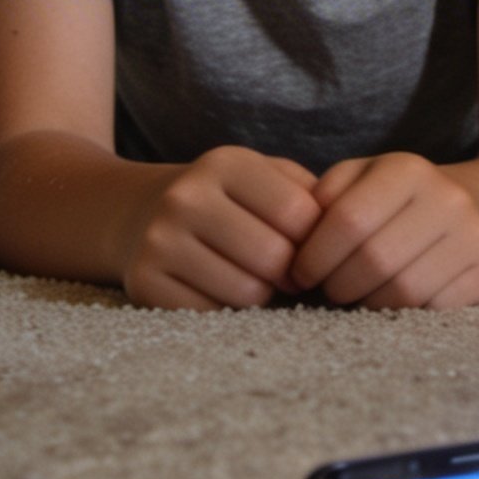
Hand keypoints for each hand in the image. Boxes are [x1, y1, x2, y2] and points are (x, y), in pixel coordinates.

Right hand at [118, 148, 321, 310]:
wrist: (139, 213)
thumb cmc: (225, 200)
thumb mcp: (262, 175)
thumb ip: (307, 192)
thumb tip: (340, 229)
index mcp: (224, 163)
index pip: (298, 213)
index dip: (313, 238)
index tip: (305, 245)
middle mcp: (186, 197)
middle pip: (273, 257)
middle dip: (290, 271)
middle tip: (285, 272)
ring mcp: (160, 240)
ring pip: (247, 292)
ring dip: (263, 294)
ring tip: (254, 278)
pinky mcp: (144, 282)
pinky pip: (214, 315)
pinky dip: (228, 311)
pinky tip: (221, 289)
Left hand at [291, 154, 478, 309]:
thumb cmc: (398, 202)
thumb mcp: (361, 180)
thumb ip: (324, 196)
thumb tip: (299, 236)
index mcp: (408, 169)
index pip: (348, 220)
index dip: (313, 255)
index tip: (299, 273)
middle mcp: (448, 199)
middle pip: (374, 260)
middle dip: (336, 285)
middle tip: (328, 290)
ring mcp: (475, 238)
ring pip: (403, 292)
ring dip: (367, 304)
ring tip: (357, 297)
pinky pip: (434, 311)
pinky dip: (403, 316)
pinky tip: (392, 304)